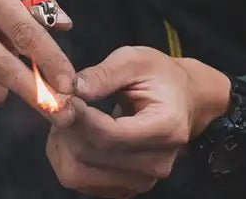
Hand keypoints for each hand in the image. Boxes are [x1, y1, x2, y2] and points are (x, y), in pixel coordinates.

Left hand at [46, 45, 230, 197]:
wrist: (185, 101)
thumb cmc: (160, 76)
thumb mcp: (135, 60)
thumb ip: (103, 74)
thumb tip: (70, 89)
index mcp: (165, 128)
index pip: (109, 135)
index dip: (78, 118)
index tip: (62, 97)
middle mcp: (156, 163)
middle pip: (91, 157)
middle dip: (66, 128)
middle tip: (60, 102)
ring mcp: (142, 181)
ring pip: (79, 175)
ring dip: (62, 146)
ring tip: (67, 117)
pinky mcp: (127, 188)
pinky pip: (82, 182)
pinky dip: (67, 158)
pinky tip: (74, 133)